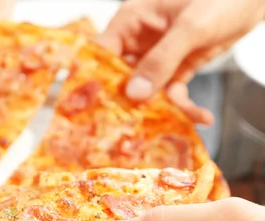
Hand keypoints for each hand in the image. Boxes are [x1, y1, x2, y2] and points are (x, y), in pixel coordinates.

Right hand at [97, 0, 264, 124]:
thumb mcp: (190, 27)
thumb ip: (162, 60)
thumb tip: (135, 93)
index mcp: (132, 20)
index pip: (102, 53)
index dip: (96, 79)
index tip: (96, 106)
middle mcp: (140, 40)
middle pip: (121, 77)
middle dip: (127, 102)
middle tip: (131, 126)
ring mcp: (158, 56)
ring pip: (148, 90)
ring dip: (159, 109)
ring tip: (171, 125)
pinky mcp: (178, 67)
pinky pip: (173, 92)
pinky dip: (184, 106)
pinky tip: (198, 116)